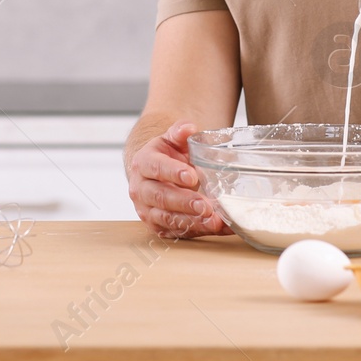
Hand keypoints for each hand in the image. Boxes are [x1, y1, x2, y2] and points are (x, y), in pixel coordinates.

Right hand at [126, 121, 230, 237]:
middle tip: (205, 205)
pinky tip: (219, 227)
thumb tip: (188, 128)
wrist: (156, 172)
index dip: (173, 172)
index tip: (192, 176)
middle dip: (184, 202)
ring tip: (214, 221)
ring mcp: (148, 210)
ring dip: (192, 221)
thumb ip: (179, 132)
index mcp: (143, 163)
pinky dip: (199, 230)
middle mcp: (141, 189)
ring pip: (168, 218)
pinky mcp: (158, 226)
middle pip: (161, 197)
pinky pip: (177, 232)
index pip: (156, 167)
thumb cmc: (167, 154)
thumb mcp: (172, 139)